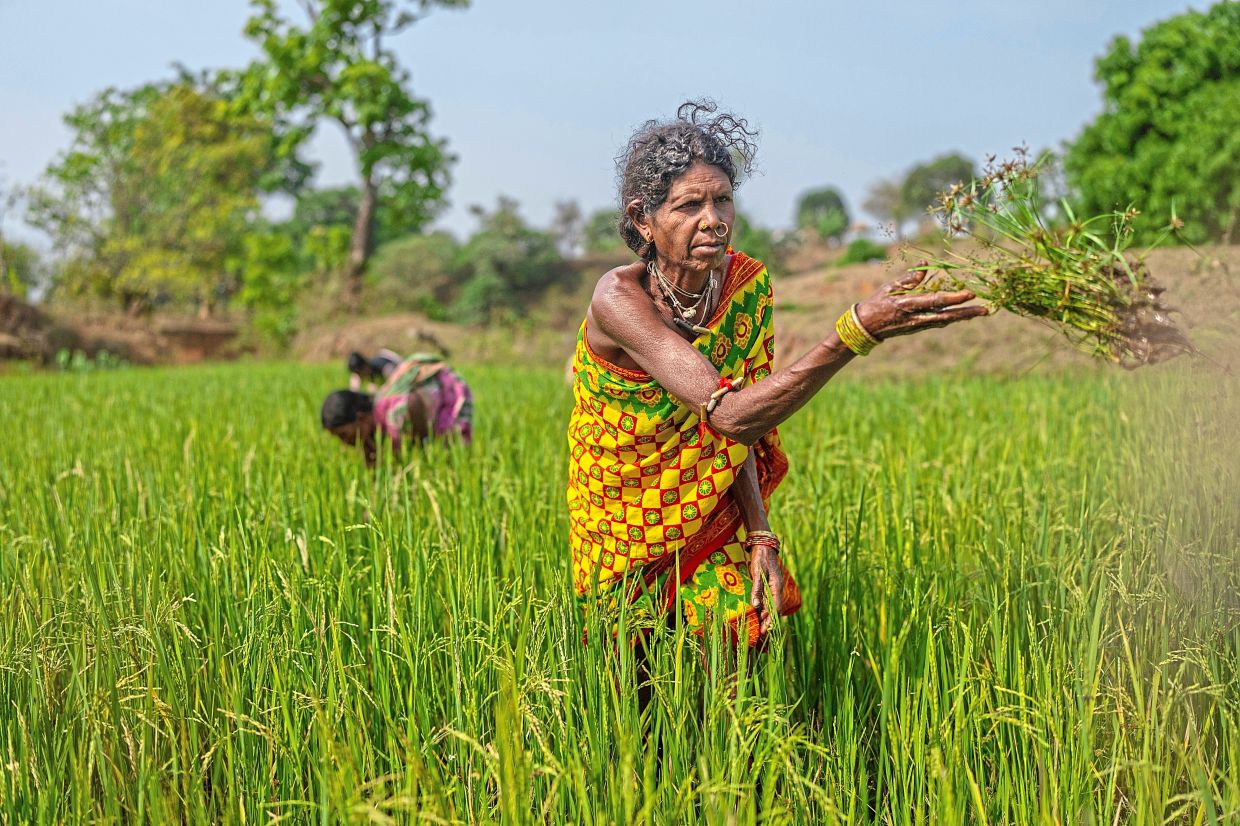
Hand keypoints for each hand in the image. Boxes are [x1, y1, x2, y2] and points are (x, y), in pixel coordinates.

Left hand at [748, 545, 784, 633]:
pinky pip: (766, 599)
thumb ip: (757, 589)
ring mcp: (772, 587)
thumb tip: (755, 605)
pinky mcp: (768, 585)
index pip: (775, 608)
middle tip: (761, 634)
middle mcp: (776, 589)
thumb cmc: (760, 558)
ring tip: (758, 627)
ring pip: (770, 605)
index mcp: (776, 587)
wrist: (763, 545)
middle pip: (773, 609)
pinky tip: (757, 613)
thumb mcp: (758, 572)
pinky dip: (762, 608)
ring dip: (764, 616)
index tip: (764, 630)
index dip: (770, 620)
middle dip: (768, 621)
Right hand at [854, 262, 987, 340]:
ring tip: (981, 312)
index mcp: (908, 305)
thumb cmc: (877, 302)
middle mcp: (916, 318)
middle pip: (946, 316)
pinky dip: (953, 318)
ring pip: (946, 321)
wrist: (866, 327)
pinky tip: (964, 315)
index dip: (954, 298)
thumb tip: (925, 263)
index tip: (970, 293)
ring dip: (964, 316)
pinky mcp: (918, 328)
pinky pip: (939, 322)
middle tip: (985, 310)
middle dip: (966, 312)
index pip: (935, 301)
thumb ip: (910, 278)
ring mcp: (918, 325)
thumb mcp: (890, 287)